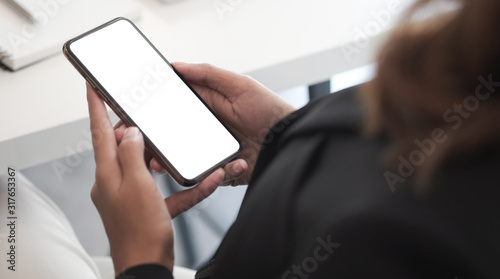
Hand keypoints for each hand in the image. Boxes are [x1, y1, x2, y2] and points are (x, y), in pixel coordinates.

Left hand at [87, 84, 225, 273]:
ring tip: (177, 149)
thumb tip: (130, 132)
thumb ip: (133, 153)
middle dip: (137, 130)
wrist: (147, 266)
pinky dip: (185, 186)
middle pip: (124, 147)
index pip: (99, 131)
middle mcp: (115, 182)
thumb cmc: (139, 231)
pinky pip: (169, 191)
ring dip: (165, 158)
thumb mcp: (137, 183)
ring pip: (148, 167)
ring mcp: (131, 196)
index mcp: (107, 173)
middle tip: (145, 115)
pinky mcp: (148, 208)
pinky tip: (206, 181)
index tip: (91, 86)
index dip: (95, 105)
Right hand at [150, 63, 295, 185]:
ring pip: (186, 160)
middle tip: (146, 146)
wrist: (289, 141)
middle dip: (159, 143)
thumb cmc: (270, 110)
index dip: (158, 111)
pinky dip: (216, 174)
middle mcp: (209, 130)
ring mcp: (215, 152)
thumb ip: (209, 74)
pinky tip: (234, 164)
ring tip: (166, 165)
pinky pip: (210, 177)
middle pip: (175, 137)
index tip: (140, 115)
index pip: (177, 107)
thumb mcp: (240, 85)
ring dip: (176, 163)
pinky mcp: (224, 170)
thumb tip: (179, 66)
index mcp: (210, 106)